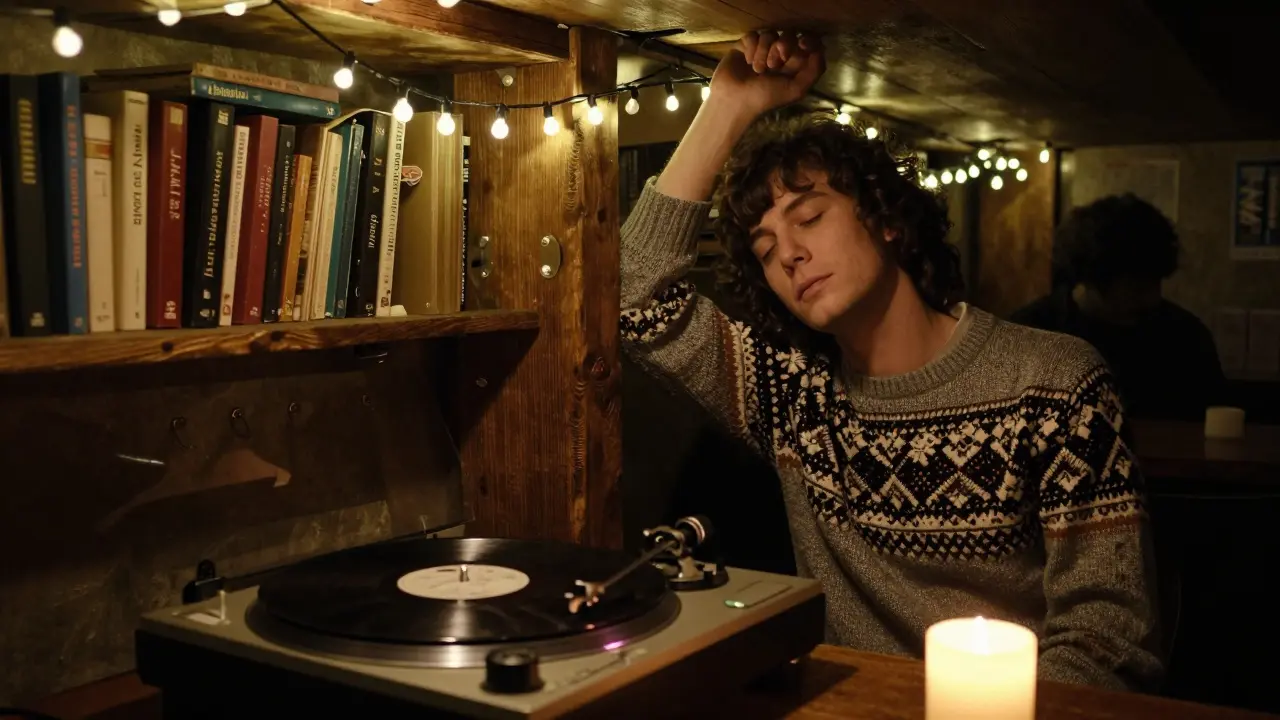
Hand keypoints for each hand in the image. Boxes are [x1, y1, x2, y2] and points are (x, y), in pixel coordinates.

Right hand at [709, 30, 825, 119]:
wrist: (735, 101)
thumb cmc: (766, 99)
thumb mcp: (796, 90)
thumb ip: (814, 71)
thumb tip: (820, 50)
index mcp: (794, 64)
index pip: (807, 42)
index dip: (808, 39)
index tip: (803, 44)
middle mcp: (779, 55)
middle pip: (789, 34)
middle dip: (785, 45)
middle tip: (775, 64)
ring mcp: (761, 49)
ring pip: (769, 34)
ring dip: (765, 51)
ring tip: (758, 70)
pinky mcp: (745, 46)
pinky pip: (752, 35)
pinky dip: (751, 48)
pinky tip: (747, 62)